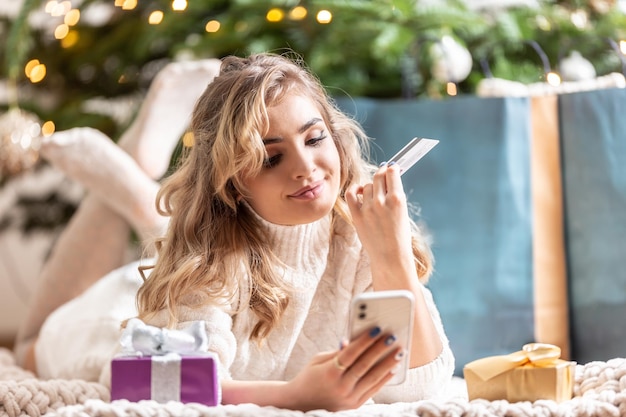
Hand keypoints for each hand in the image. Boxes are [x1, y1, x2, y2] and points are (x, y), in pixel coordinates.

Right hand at [284, 327, 402, 410]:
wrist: (300, 403)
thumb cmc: (309, 377)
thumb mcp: (317, 360)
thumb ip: (337, 352)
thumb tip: (352, 341)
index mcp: (329, 372)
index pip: (351, 353)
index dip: (365, 340)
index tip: (377, 329)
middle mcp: (340, 386)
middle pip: (364, 365)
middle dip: (380, 350)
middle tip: (393, 337)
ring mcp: (348, 398)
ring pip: (372, 378)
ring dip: (387, 364)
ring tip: (399, 352)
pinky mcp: (354, 405)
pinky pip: (373, 390)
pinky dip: (384, 379)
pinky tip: (393, 369)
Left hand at [345, 163, 412, 265]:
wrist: (391, 256)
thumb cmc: (400, 235)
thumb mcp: (403, 211)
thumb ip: (395, 193)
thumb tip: (389, 174)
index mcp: (397, 199)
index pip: (391, 173)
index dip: (391, 168)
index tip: (392, 168)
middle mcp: (381, 201)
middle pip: (378, 176)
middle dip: (382, 173)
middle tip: (383, 175)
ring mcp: (367, 208)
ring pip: (367, 186)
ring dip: (372, 187)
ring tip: (376, 196)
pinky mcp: (357, 216)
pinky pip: (351, 194)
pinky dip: (355, 189)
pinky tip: (360, 192)